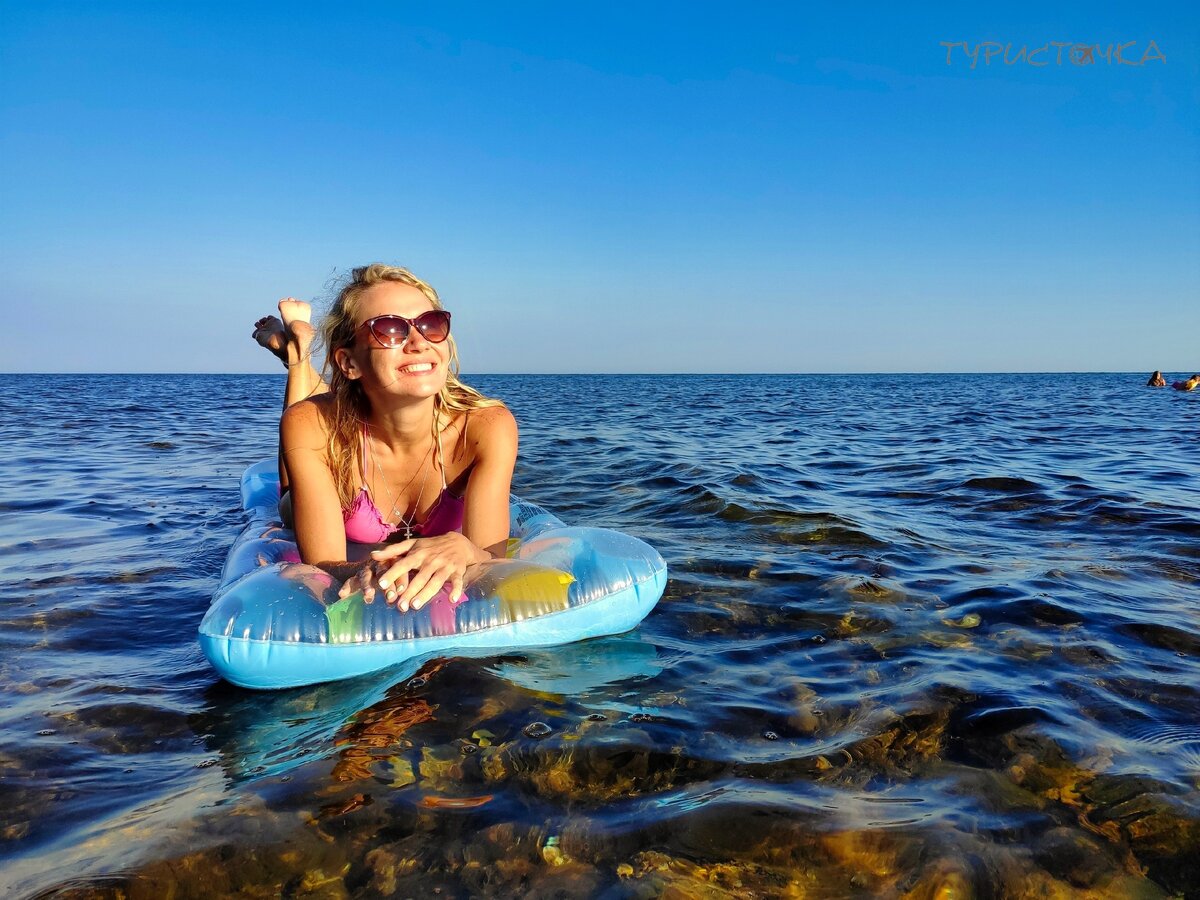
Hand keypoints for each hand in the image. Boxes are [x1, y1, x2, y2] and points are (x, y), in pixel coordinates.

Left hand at [341, 533, 485, 611]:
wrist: (458, 542)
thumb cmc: (430, 546)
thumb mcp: (412, 544)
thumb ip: (392, 550)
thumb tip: (372, 555)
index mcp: (418, 554)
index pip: (403, 564)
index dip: (393, 573)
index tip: (382, 584)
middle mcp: (431, 560)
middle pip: (419, 577)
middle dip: (409, 591)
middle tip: (399, 605)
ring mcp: (445, 566)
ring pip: (435, 581)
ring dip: (426, 593)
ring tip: (415, 606)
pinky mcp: (457, 571)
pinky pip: (457, 581)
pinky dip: (456, 590)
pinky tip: (452, 600)